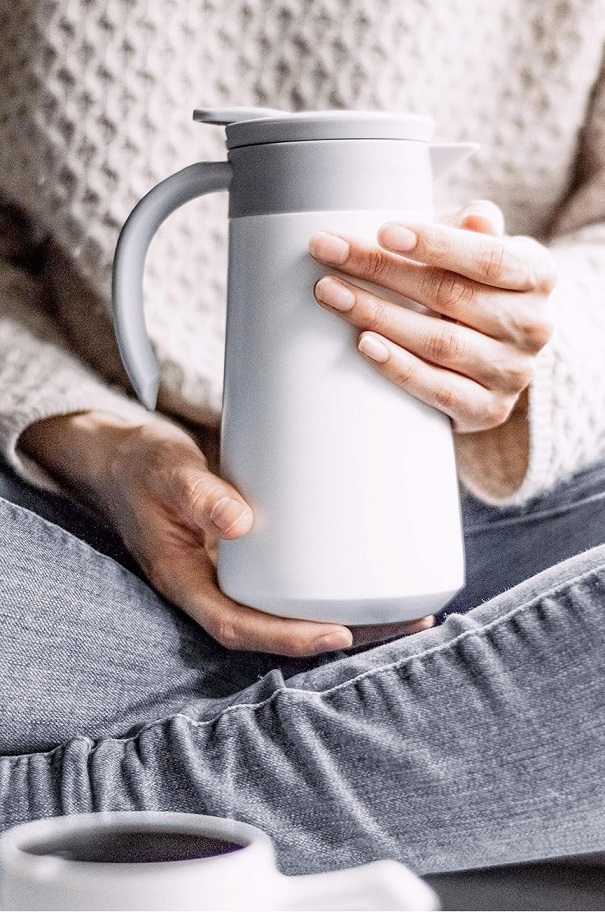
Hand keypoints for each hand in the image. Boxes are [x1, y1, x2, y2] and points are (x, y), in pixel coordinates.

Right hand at [21, 412, 431, 654]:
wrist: (124, 458)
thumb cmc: (139, 467)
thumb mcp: (162, 473)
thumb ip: (196, 494)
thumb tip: (242, 522)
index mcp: (186, 581)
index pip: (237, 627)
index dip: (287, 639)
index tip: (338, 635)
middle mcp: (216, 585)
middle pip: (282, 628)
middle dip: (346, 634)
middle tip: (408, 622)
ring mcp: (237, 571)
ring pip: (296, 607)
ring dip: (354, 614)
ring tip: (412, 607)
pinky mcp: (254, 552)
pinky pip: (296, 577)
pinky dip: (336, 581)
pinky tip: (376, 569)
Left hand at [308, 200, 556, 432]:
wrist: (487, 361)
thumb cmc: (473, 291)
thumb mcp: (481, 252)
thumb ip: (477, 229)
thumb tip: (474, 217)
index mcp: (537, 276)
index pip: (487, 257)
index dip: (436, 244)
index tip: (383, 232)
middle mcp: (533, 326)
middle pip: (450, 296)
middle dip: (381, 271)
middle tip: (328, 253)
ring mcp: (512, 373)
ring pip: (438, 343)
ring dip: (377, 315)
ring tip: (331, 294)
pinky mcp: (487, 411)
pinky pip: (438, 390)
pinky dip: (397, 366)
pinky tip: (364, 343)